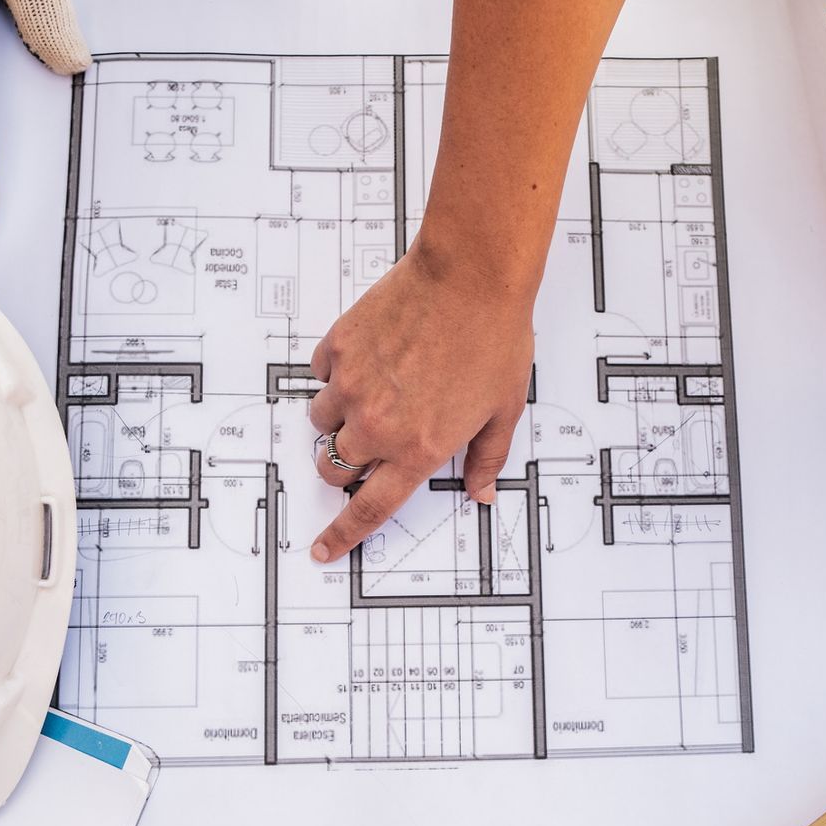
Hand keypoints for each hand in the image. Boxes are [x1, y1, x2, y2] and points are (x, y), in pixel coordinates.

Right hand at [307, 245, 535, 562]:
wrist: (471, 276)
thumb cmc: (494, 338)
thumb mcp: (503, 409)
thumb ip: (486, 457)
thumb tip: (482, 491)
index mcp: (418, 449)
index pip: (369, 509)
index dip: (342, 534)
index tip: (323, 549)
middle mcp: (378, 425)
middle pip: (334, 471)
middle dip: (343, 468)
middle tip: (367, 444)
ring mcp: (352, 386)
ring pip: (322, 423)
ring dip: (339, 419)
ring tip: (373, 391)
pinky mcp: (340, 348)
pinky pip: (322, 374)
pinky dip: (338, 374)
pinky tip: (371, 356)